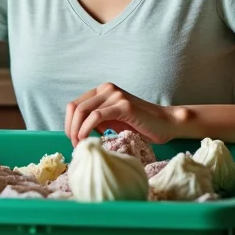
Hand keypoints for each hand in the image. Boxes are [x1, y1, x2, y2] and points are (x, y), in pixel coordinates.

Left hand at [64, 83, 182, 146]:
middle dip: (70, 128)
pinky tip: (86, 139)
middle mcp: (107, 89)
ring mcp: (115, 95)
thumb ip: (96, 120)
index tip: (72, 139)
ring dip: (76, 130)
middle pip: (75, 107)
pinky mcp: (124, 106)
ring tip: (80, 145)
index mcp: (102, 91)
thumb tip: (75, 132)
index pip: (75, 104)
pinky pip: (96, 116)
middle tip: (74, 145)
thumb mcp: (112, 121)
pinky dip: (87, 128)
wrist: (165, 124)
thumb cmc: (140, 125)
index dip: (68, 123)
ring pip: (83, 111)